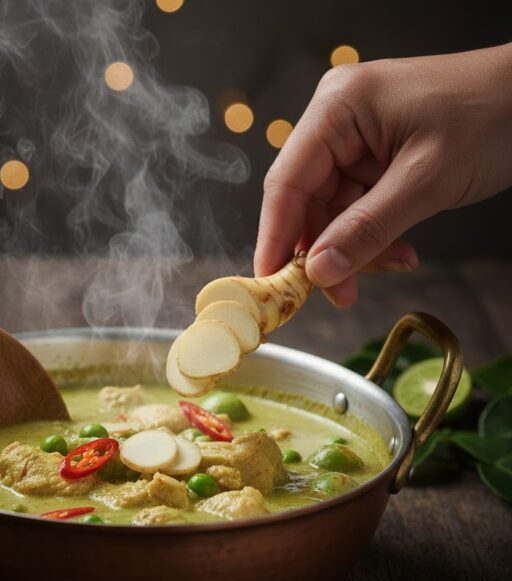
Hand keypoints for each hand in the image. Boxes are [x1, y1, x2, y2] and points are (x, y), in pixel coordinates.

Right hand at [253, 44, 511, 305]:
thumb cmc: (493, 116)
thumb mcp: (425, 181)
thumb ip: (366, 230)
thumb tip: (319, 272)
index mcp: (338, 109)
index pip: (286, 183)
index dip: (275, 238)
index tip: (270, 283)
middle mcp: (337, 121)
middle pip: (306, 201)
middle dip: (324, 250)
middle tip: (339, 292)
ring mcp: (354, 138)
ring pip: (331, 211)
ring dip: (355, 247)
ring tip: (392, 264)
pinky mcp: (372, 156)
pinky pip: (356, 207)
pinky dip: (373, 235)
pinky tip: (398, 251)